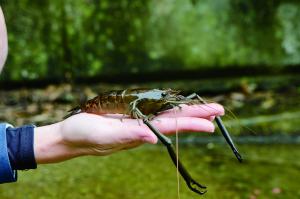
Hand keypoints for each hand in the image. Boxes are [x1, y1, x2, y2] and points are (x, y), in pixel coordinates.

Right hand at [34, 103, 223, 163]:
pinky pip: (154, 111)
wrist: (71, 136)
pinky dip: (169, 108)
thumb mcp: (105, 135)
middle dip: (197, 115)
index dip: (191, 124)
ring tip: (207, 109)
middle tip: (220, 109)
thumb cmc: (84, 135)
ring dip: (188, 112)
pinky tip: (178, 107)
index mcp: (139, 132)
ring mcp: (137, 122)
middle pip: (175, 120)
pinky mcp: (129, 116)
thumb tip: (154, 139)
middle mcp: (143, 128)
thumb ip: (129, 136)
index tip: (211, 122)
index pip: (171, 128)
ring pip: (167, 115)